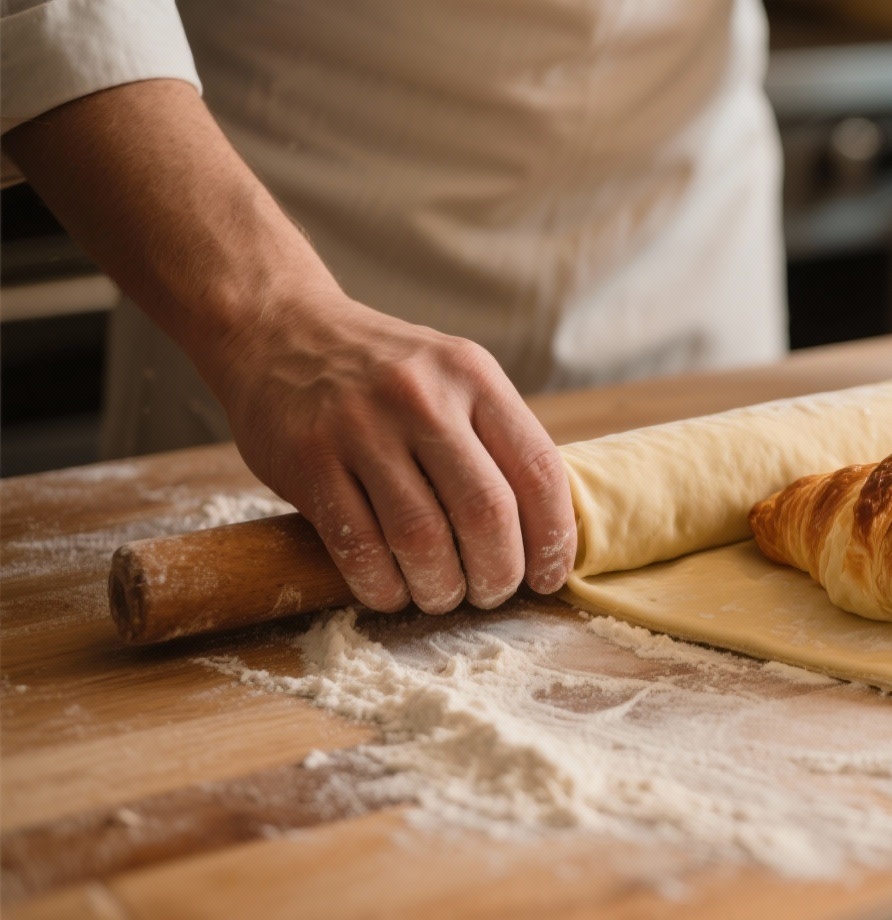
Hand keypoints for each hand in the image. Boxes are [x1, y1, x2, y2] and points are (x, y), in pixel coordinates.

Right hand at [212, 292, 576, 612]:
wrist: (278, 329)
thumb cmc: (384, 371)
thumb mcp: (452, 375)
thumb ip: (495, 437)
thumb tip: (544, 529)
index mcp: (473, 376)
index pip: (538, 470)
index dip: (552, 537)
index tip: (548, 576)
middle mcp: (422, 397)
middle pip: (486, 512)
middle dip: (498, 574)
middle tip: (491, 594)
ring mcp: (361, 428)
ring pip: (422, 539)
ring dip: (441, 587)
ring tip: (442, 594)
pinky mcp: (309, 460)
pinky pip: (358, 547)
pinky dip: (382, 586)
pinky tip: (390, 590)